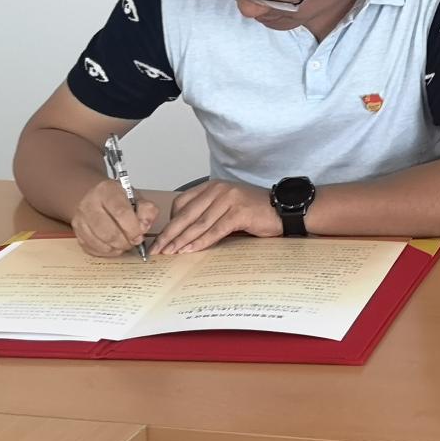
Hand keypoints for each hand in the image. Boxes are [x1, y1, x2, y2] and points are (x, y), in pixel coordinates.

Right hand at [71, 180, 159, 258]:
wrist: (97, 198)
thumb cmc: (118, 199)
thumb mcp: (137, 198)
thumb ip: (147, 210)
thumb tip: (144, 226)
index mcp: (107, 190)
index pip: (120, 212)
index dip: (132, 228)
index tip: (140, 236)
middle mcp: (89, 203)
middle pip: (108, 231)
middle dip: (125, 241)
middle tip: (133, 242)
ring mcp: (80, 219)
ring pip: (99, 242)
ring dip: (116, 248)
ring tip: (124, 243)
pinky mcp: (77, 233)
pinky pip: (92, 249)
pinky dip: (106, 251)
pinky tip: (114, 246)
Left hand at [151, 180, 282, 254]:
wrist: (283, 209)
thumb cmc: (254, 211)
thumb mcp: (226, 206)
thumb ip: (207, 213)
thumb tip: (182, 234)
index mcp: (212, 186)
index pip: (181, 202)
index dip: (169, 222)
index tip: (161, 238)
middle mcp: (218, 189)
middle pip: (186, 214)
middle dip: (169, 234)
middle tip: (156, 250)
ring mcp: (229, 199)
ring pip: (198, 224)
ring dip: (182, 241)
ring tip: (170, 253)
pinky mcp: (239, 212)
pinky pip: (214, 230)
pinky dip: (200, 242)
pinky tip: (190, 251)